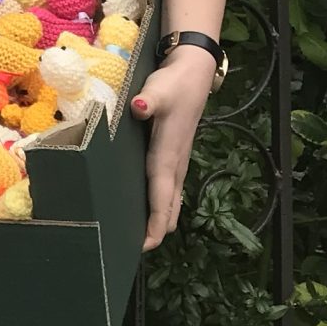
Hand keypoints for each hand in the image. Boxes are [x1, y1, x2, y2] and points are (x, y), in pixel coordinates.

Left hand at [130, 49, 216, 250]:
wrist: (193, 74)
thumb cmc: (173, 83)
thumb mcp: (159, 88)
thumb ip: (149, 99)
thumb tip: (139, 108)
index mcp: (167, 153)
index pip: (161, 194)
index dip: (156, 220)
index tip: (147, 244)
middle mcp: (174, 163)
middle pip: (167, 205)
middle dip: (155, 229)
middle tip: (133, 251)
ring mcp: (176, 161)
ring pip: (169, 199)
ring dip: (158, 219)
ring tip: (139, 240)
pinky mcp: (173, 155)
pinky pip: (166, 188)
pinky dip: (160, 204)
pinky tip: (147, 210)